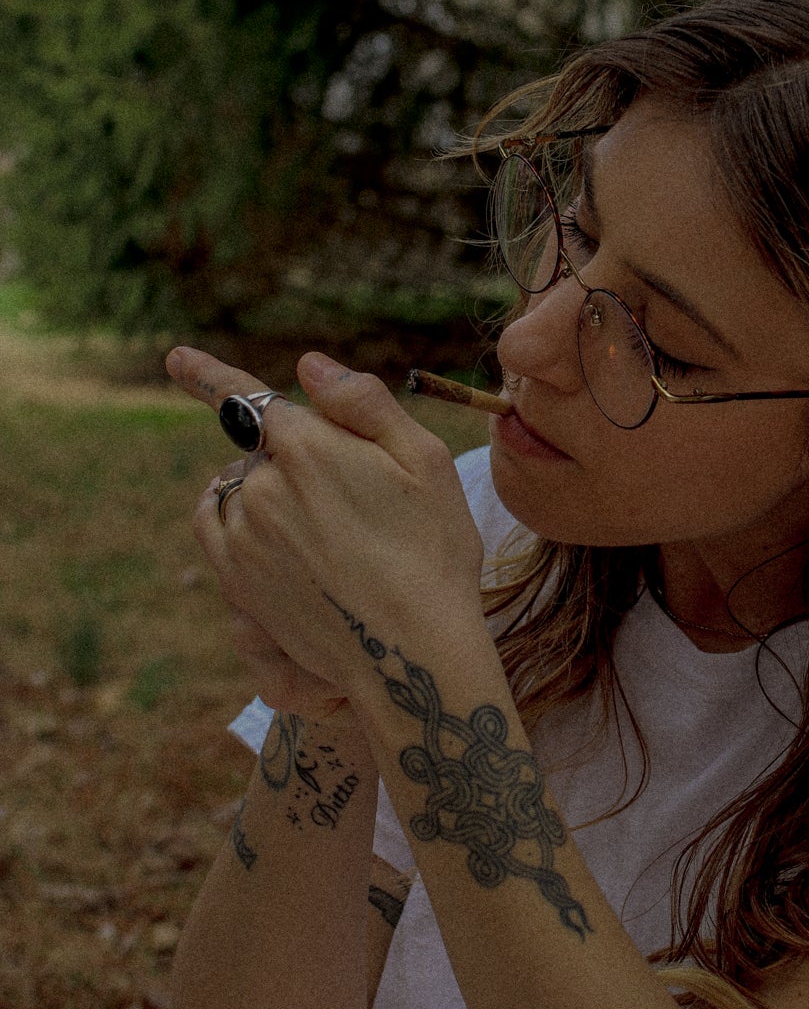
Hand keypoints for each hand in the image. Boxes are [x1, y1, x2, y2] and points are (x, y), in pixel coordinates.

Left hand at [172, 346, 485, 693]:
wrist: (412, 651)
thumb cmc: (433, 550)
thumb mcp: (425, 460)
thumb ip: (364, 403)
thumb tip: (307, 367)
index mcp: (309, 445)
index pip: (245, 396)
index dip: (208, 374)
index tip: (174, 357)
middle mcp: (264, 485)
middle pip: (262, 447)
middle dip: (294, 454)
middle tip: (353, 498)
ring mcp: (244, 534)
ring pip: (240, 486)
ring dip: (266, 488)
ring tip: (320, 523)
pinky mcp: (236, 578)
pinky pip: (214, 523)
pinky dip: (229, 512)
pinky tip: (260, 523)